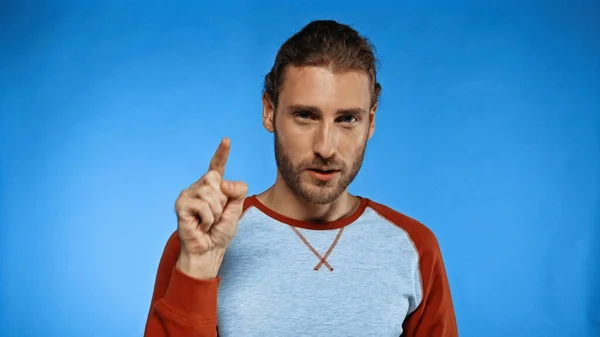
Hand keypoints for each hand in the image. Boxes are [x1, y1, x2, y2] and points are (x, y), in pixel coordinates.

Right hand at [174, 137, 247, 278]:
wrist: (210, 249)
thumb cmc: (220, 230)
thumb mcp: (236, 208)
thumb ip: (237, 191)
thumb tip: (222, 183)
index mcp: (213, 186)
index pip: (217, 166)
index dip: (222, 153)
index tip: (226, 140)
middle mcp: (199, 186)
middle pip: (217, 180)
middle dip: (222, 201)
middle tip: (215, 215)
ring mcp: (188, 194)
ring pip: (210, 193)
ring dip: (215, 213)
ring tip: (208, 222)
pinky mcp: (180, 204)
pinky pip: (202, 206)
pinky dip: (207, 219)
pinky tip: (201, 225)